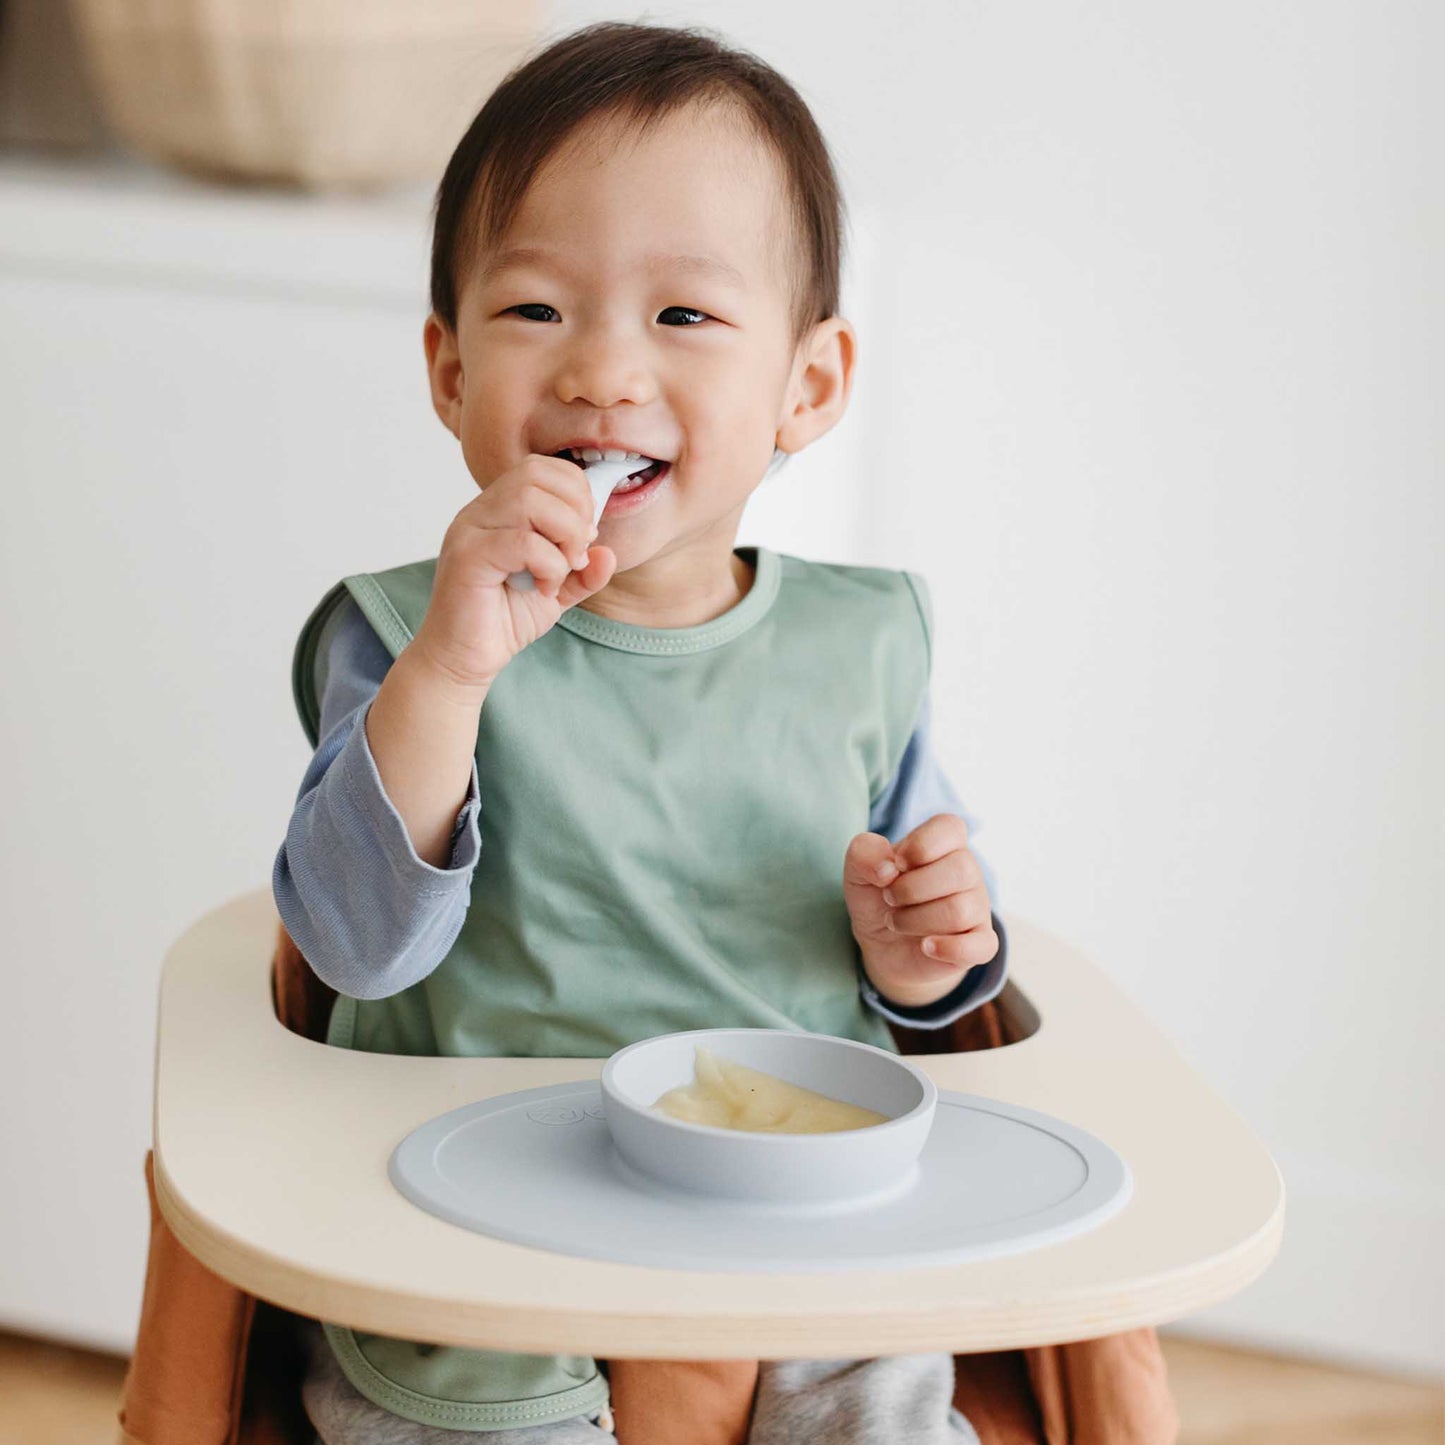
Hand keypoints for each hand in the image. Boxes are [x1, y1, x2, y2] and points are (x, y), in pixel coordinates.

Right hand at [410, 454, 617, 691]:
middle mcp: (480, 511)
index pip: (542, 468)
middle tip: (579, 552)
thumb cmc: (503, 621)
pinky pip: (521, 541)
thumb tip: (609, 552)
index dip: (577, 492)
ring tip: (566, 568)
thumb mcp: (557, 591)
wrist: (464, 659)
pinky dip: (549, 564)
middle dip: (575, 510)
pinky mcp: (466, 557)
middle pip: (536, 474)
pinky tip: (545, 588)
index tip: (587, 535)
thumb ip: (584, 571)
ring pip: (529, 500)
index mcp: (499, 509)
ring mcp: (469, 530)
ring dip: (564, 534)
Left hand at [843, 814, 997, 1010]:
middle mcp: (968, 871)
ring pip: (959, 911)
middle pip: (960, 870)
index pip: (951, 828)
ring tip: (897, 922)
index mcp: (944, 843)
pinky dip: (949, 948)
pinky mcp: (979, 942)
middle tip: (889, 897)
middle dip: (910, 889)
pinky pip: (983, 946)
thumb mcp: (858, 870)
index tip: (897, 863)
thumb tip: (887, 868)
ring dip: (914, 920)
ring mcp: (977, 907)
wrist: (883, 945)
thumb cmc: (878, 896)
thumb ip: (864, 853)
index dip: (920, 845)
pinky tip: (926, 946)